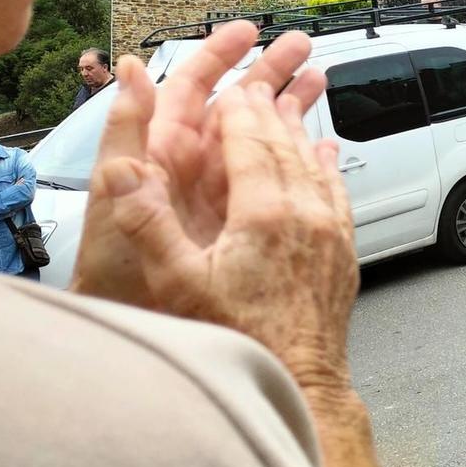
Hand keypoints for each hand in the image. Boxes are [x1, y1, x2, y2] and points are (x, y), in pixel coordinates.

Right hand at [72, 24, 357, 395]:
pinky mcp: (344, 254)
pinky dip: (327, 165)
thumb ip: (148, 222)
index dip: (237, 111)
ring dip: (299, 130)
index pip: (250, 141)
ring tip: (289, 105)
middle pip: (285, 145)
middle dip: (268, 110)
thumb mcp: (177, 284)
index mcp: (264, 213)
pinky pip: (337, 192)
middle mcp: (305, 214)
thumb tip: (122, 170)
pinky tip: (326, 154)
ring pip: (314, 164)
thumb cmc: (239, 340)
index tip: (229, 86)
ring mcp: (330, 233)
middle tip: (256, 82)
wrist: (302, 383)